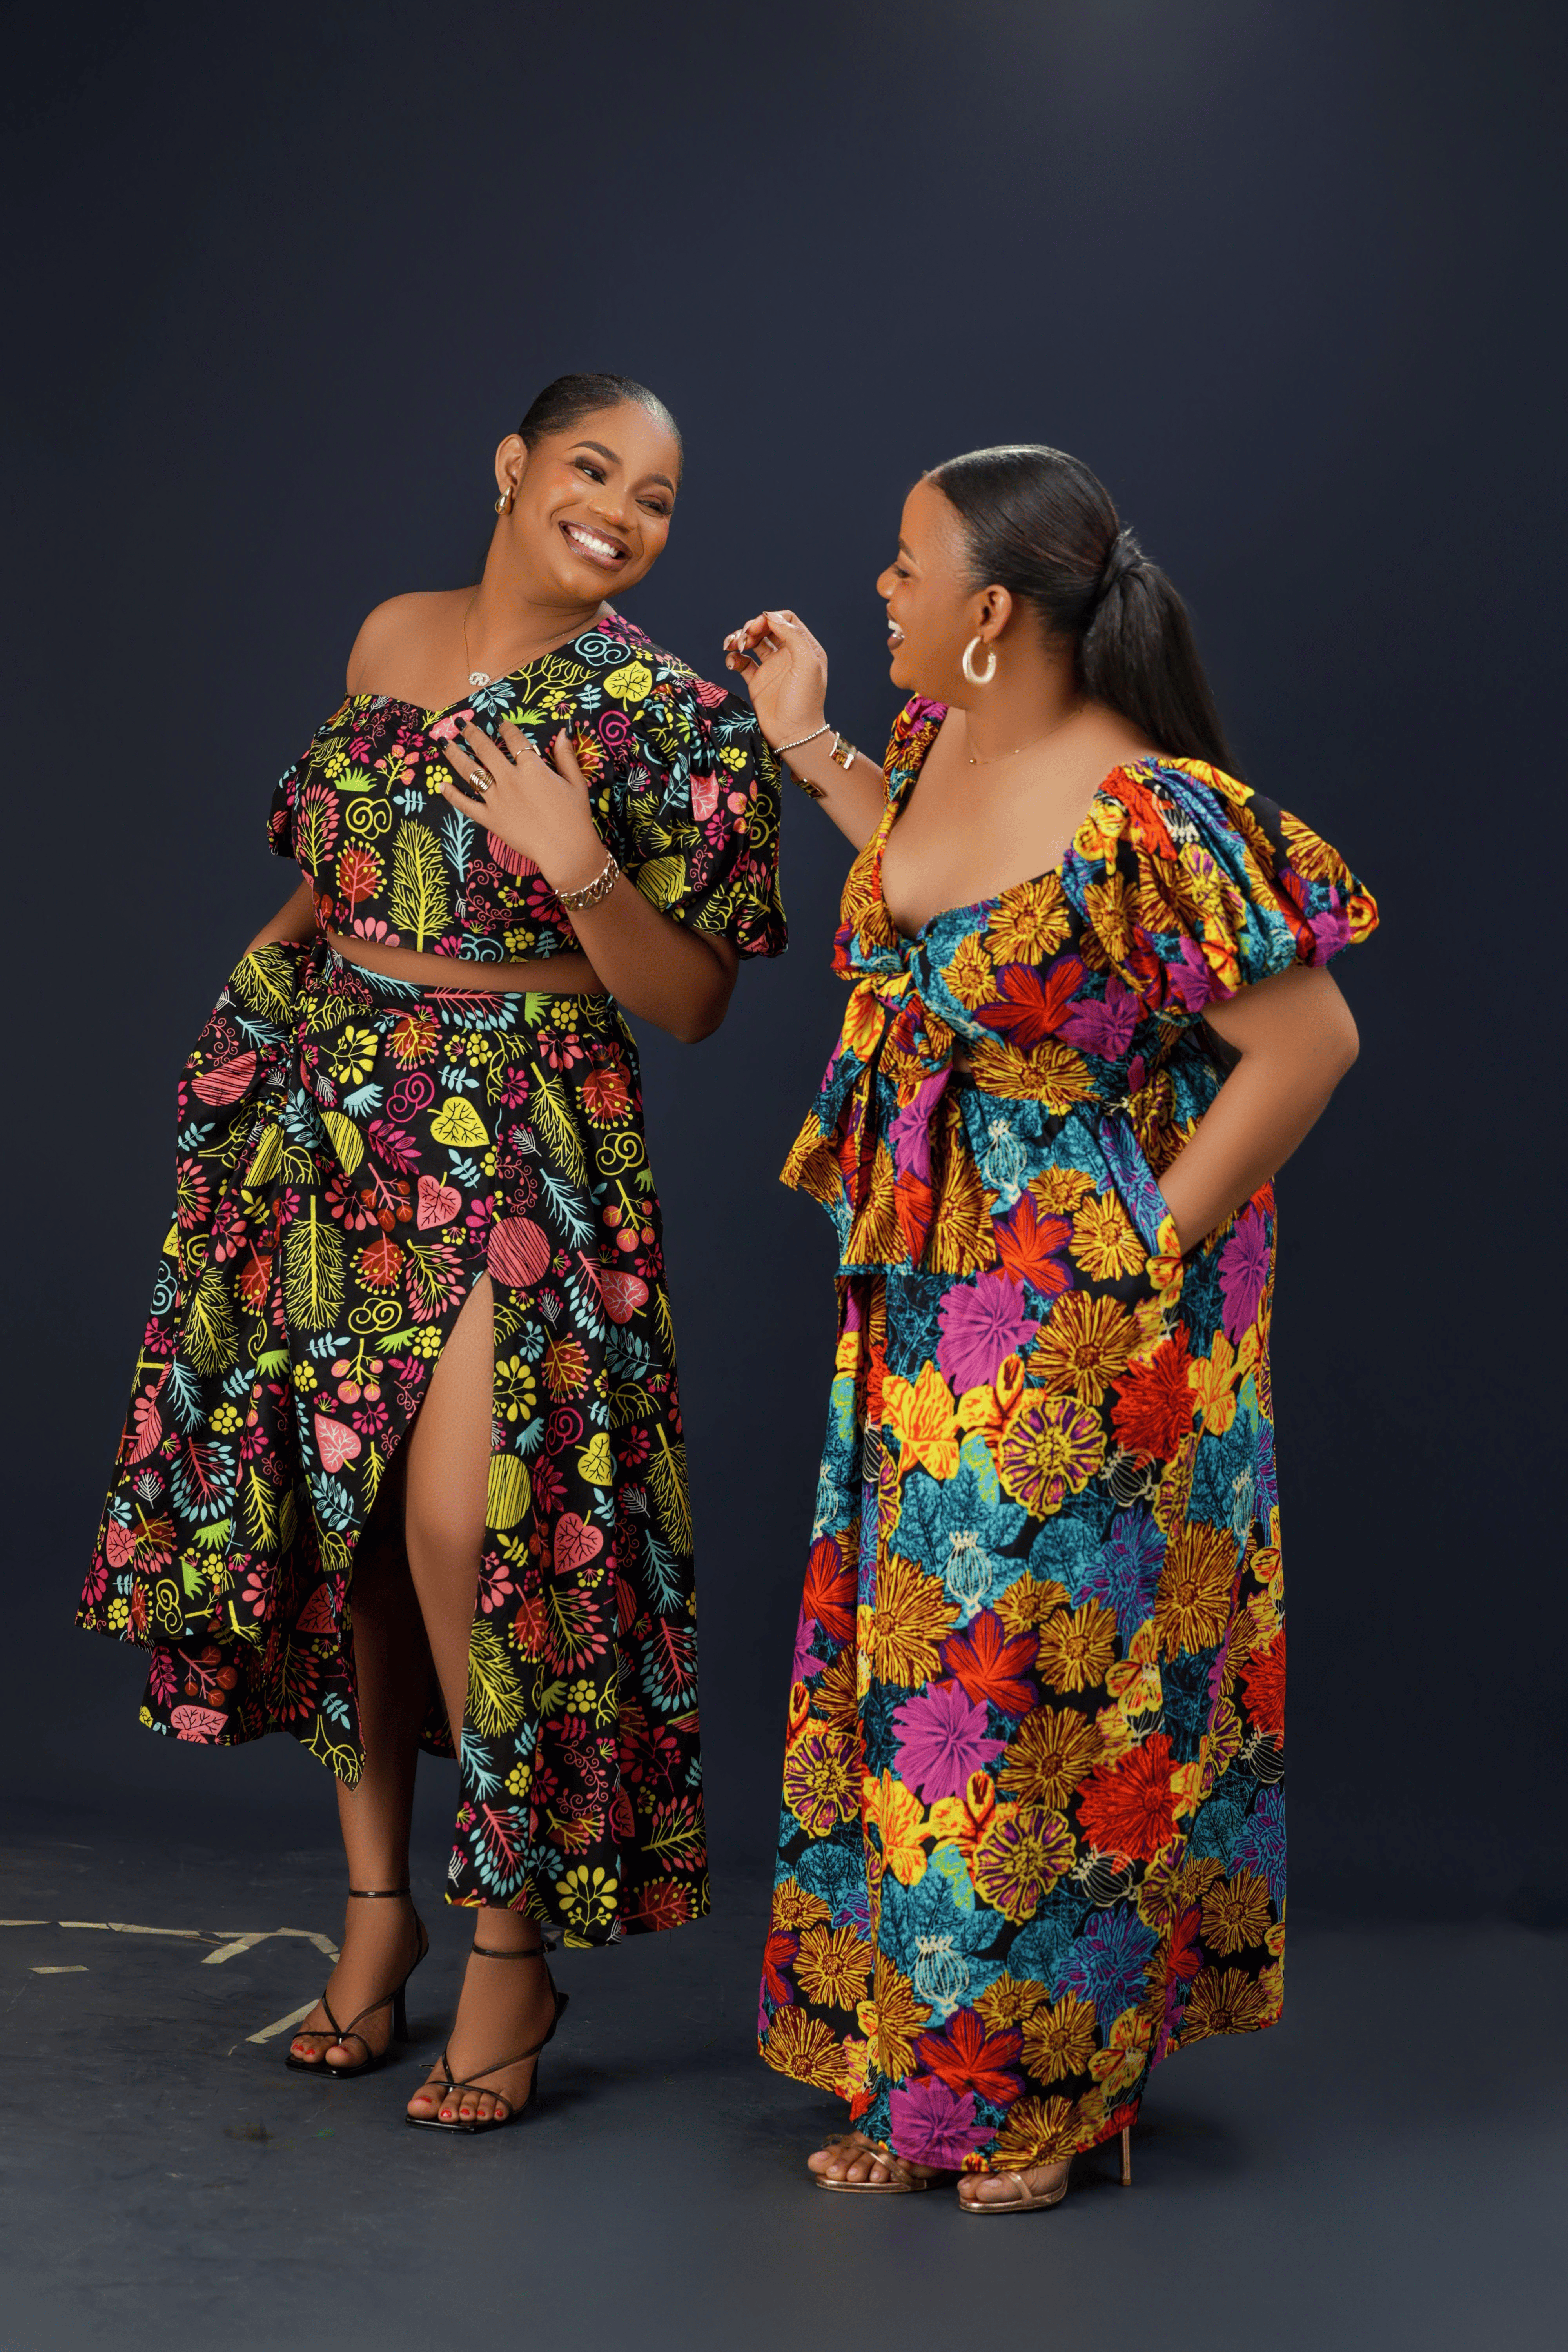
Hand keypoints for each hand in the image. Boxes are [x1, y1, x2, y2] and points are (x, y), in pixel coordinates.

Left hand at [435, 720, 606, 893]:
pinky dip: (452, 795)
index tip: (498, 721)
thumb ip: (566, 756)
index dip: (505, 727)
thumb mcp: (576, 782)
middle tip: (462, 723)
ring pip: (470, 772)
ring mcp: (496, 799)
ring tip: (444, 742)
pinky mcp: (489, 819)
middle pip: (485, 749)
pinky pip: (465, 805)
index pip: (514, 739)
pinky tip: (442, 785)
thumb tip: (563, 733)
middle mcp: (509, 779)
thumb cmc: (575, 817)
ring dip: (455, 754)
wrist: (566, 851)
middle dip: (472, 733)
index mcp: (531, 768)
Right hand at [722, 609, 828, 751]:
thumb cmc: (805, 702)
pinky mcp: (757, 681)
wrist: (793, 735)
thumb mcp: (807, 664)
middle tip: (745, 639)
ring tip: (732, 645)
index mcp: (805, 648)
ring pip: (752, 642)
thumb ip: (793, 636)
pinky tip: (732, 662)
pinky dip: (734, 657)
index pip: (786, 620)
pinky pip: (742, 661)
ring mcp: (772, 668)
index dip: (770, 618)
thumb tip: (772, 617)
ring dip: (740, 639)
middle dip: (752, 627)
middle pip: (767, 628)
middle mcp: (788, 655)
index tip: (758, 627)